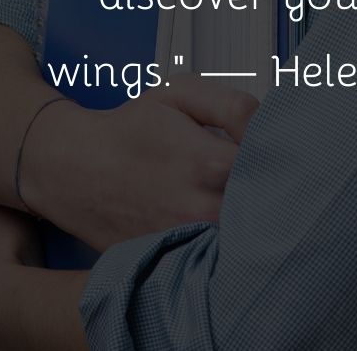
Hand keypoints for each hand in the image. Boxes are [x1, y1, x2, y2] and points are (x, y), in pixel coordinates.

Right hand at [22, 75, 258, 251]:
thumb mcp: (178, 94)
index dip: (280, 160)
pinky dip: (222, 246)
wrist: (75, 168)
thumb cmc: (129, 129)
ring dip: (249, 221)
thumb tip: (268, 123)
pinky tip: (220, 225)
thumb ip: (231, 105)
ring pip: (240, 238)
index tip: (282, 154)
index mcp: (208, 162)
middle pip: (263, 210)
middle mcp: (200, 209)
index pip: (272, 168)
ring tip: (245, 201)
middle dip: (272, 194)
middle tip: (270, 180)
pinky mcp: (170, 261)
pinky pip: (212, 259)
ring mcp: (185, 241)